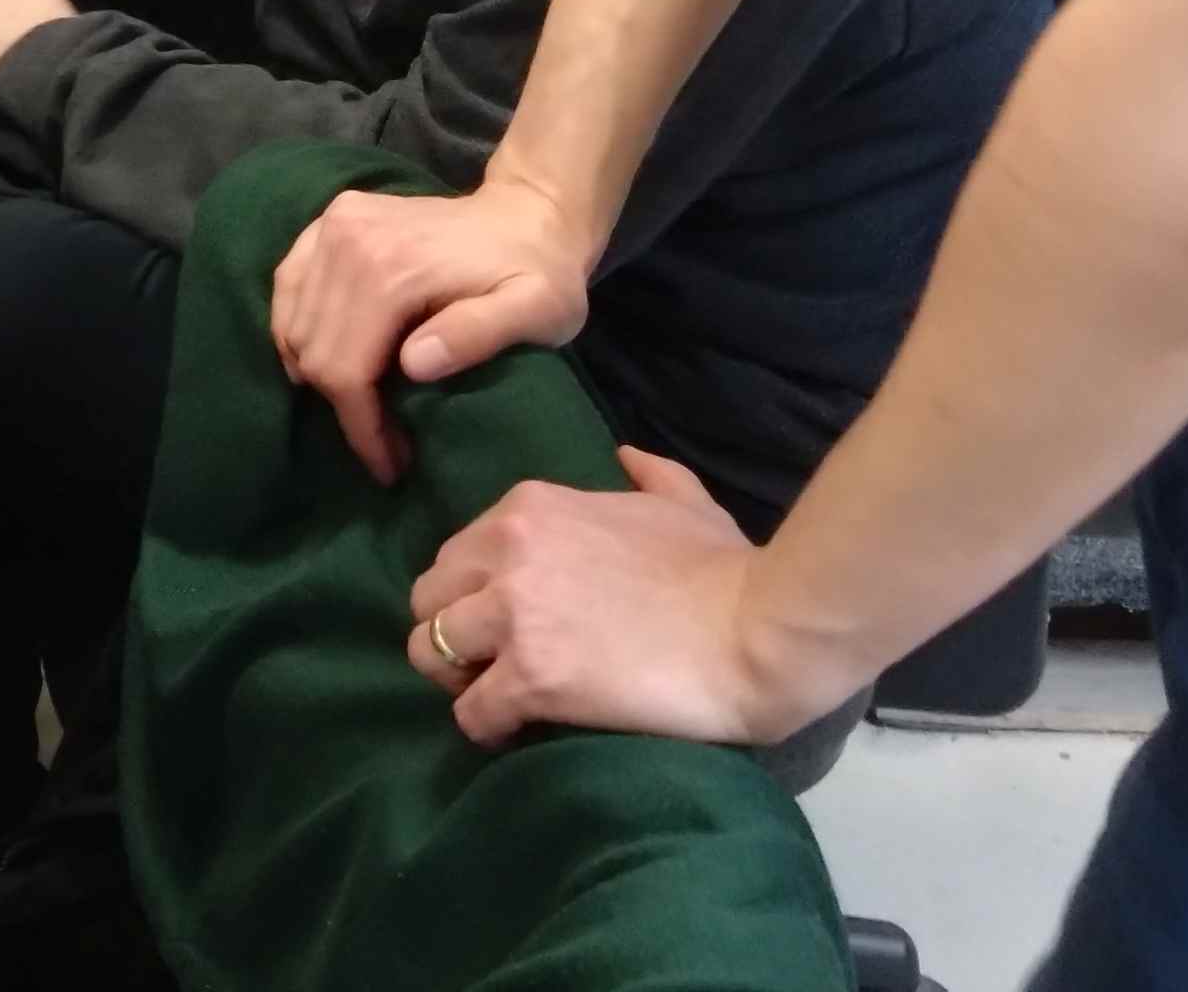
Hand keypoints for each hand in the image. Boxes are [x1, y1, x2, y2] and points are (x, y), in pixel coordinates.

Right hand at [269, 177, 590, 482]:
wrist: (528, 212)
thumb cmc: (540, 273)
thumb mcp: (537, 310)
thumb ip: (478, 334)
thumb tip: (413, 364)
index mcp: (393, 267)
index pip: (347, 369)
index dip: (362, 428)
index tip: (391, 466)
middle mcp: (349, 239)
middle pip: (315, 351)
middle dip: (344, 409)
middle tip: (386, 444)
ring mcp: (334, 224)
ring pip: (293, 323)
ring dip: (318, 374)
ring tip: (363, 404)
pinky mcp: (330, 220)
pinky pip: (288, 285)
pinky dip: (295, 328)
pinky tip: (325, 356)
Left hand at [406, 446, 834, 747]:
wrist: (760, 631)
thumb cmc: (726, 569)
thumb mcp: (685, 501)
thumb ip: (648, 474)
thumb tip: (626, 455)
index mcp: (529, 507)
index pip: (457, 553)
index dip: (475, 594)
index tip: (507, 623)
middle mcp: (508, 551)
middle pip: (428, 598)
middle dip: (453, 633)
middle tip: (493, 665)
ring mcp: (515, 615)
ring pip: (427, 650)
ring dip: (458, 680)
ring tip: (496, 698)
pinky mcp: (529, 677)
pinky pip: (469, 711)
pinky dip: (485, 727)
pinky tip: (516, 731)